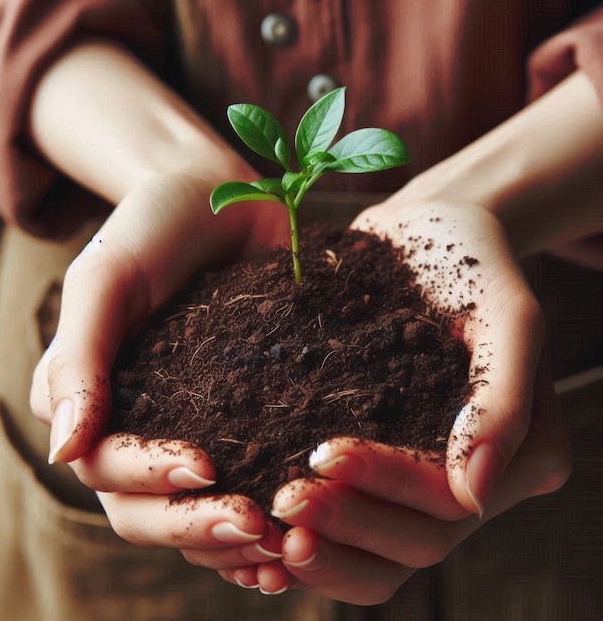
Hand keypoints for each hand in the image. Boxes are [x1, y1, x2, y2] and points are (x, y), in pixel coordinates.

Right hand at [30, 172, 288, 567]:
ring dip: (235, 542)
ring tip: (287, 550)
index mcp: (96, 401)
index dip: (151, 480)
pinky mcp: (245, 416)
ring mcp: (195, 425)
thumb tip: (62, 453)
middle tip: (257, 526)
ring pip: (198, 512)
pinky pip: (248, 480)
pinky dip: (268, 516)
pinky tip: (302, 537)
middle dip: (198, 526)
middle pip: (150, 510)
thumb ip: (77, 359)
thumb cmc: (153, 228)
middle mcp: (142, 426)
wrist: (220, 198)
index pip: (106, 468)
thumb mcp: (105, 280)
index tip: (206, 466)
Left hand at [217, 195, 570, 601]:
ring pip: (384, 551)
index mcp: (521, 454)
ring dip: (328, 545)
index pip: (452, 502)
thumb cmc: (472, 261)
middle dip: (349, 524)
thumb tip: (473, 492)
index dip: (388, 486)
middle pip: (416, 542)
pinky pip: (355, 517)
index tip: (322, 453)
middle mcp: (474, 478)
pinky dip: (317, 533)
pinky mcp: (386, 462)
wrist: (428, 234)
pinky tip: (266, 519)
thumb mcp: (507, 315)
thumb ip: (506, 398)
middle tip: (283, 501)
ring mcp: (427, 474)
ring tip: (270, 519)